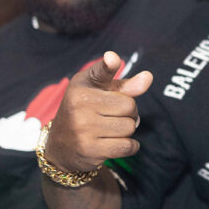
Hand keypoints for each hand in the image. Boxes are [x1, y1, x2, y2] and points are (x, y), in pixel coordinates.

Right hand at [44, 51, 152, 172]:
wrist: (60, 146)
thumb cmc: (85, 111)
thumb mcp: (99, 93)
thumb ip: (125, 85)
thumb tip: (148, 77)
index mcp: (81, 88)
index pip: (101, 73)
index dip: (108, 64)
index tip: (113, 58)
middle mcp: (79, 106)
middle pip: (130, 106)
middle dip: (129, 113)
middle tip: (113, 116)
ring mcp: (83, 129)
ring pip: (130, 127)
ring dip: (127, 131)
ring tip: (110, 130)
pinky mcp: (90, 150)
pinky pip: (127, 146)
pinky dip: (129, 146)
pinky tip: (116, 143)